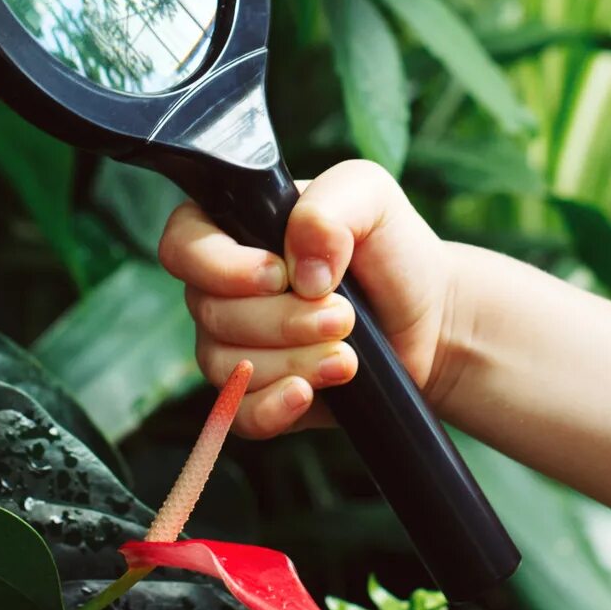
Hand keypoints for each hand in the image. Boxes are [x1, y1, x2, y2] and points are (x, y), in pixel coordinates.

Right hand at [157, 161, 455, 438]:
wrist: (428, 317)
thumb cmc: (391, 248)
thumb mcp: (370, 196)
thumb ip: (327, 208)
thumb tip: (297, 263)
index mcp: (234, 227)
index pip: (182, 244)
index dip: (219, 266)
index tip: (278, 274)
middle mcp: (221, 288)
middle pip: (210, 312)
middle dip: (283, 319)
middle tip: (344, 314)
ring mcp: (234, 344)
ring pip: (226, 366)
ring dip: (293, 361)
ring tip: (347, 353)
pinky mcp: (258, 393)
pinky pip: (238, 413)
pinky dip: (272, 407)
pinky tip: (308, 394)